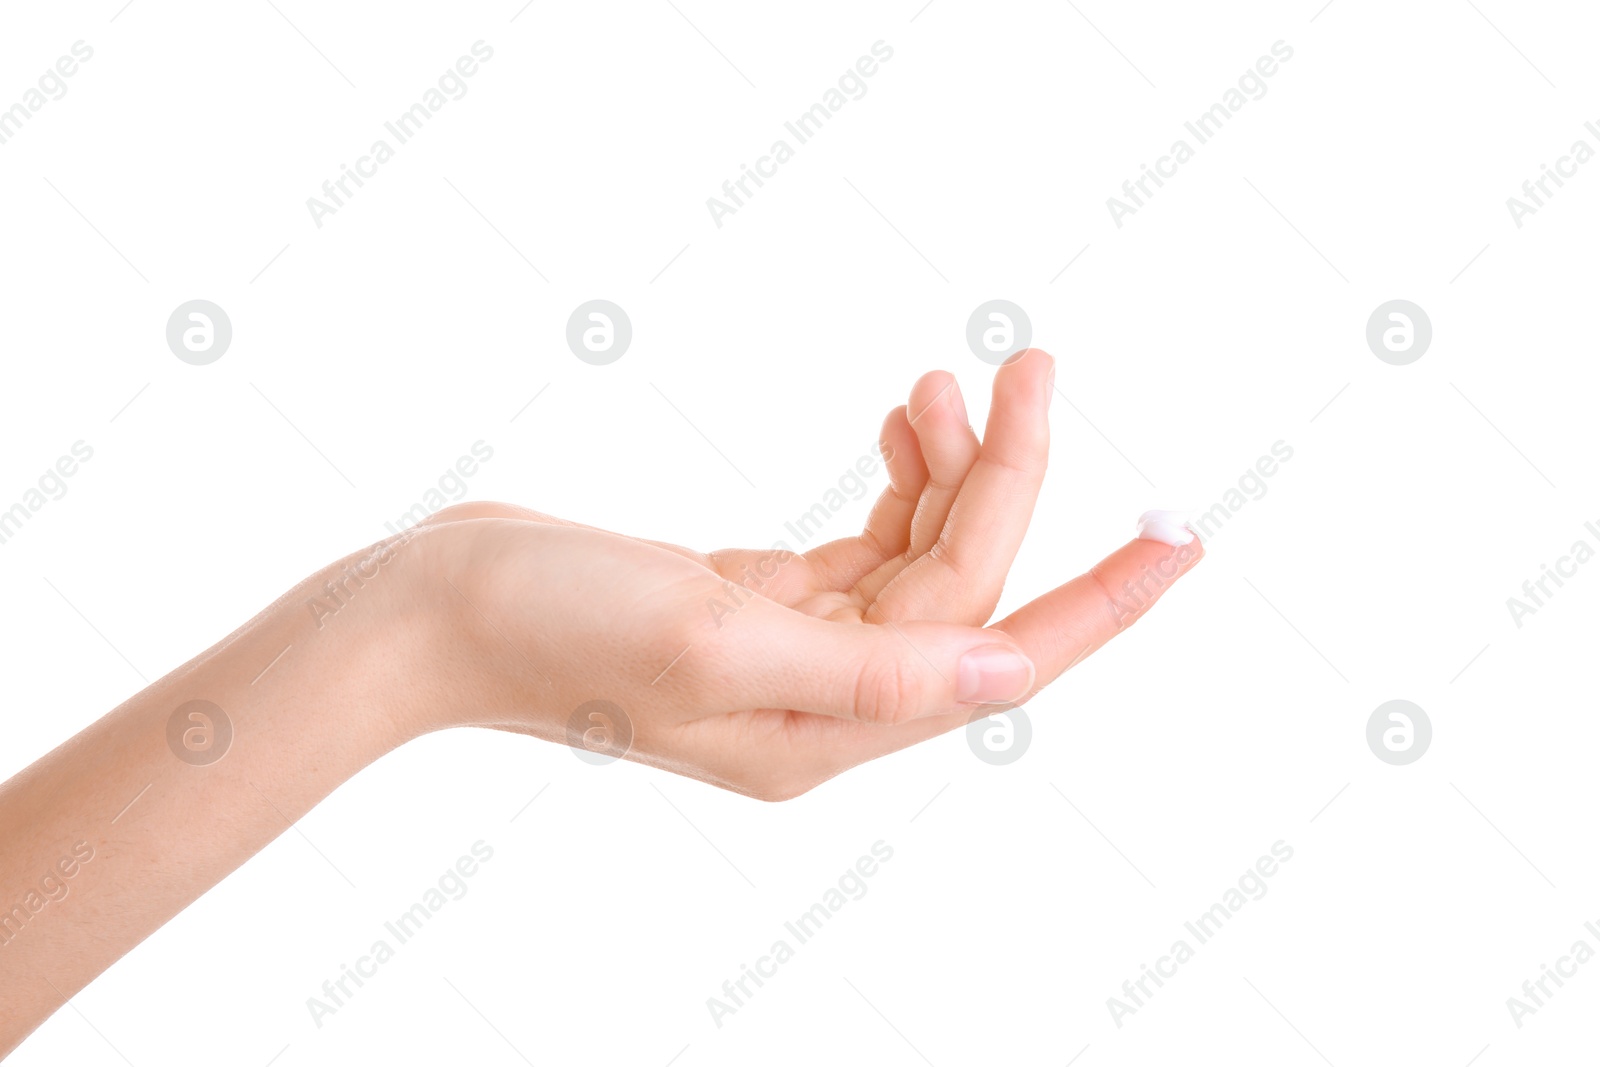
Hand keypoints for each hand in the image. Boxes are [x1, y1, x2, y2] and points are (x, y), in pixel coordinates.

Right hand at [412, 348, 1203, 797]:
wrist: (434, 609)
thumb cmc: (552, 625)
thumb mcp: (716, 638)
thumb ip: (872, 660)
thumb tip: (1008, 672)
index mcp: (824, 727)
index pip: (997, 660)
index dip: (1097, 603)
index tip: (1182, 538)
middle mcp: (823, 702)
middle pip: (959, 588)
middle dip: (1001, 477)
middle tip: (1026, 365)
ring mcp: (792, 652)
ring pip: (917, 560)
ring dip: (947, 470)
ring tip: (942, 381)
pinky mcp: (759, 605)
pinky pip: (865, 546)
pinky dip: (894, 484)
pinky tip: (899, 424)